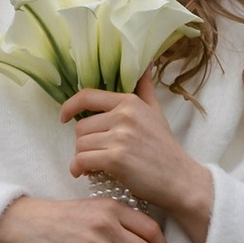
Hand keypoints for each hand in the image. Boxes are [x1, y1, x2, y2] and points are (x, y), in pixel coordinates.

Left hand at [59, 86, 213, 242]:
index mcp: (130, 102)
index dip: (69, 106)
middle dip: (84, 143)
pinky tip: (86, 173)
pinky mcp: (116, 159)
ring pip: (80, 145)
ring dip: (82, 158)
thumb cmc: (165, 148)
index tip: (63, 117)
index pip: (88, 96)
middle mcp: (124, 116)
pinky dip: (79, 169)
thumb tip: (146, 62)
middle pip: (81, 127)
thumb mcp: (156, 111)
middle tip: (96, 153)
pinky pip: (82, 160)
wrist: (180, 179)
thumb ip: (145, 88)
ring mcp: (120, 137)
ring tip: (94, 165)